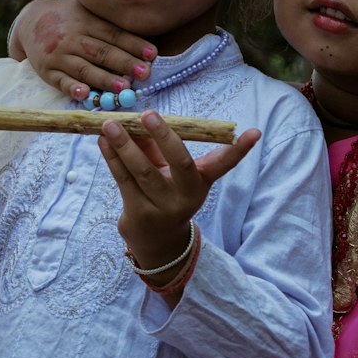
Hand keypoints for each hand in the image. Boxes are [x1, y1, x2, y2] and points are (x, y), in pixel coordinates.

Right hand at [10, 0, 155, 99]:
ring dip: (104, 79)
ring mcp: (58, 55)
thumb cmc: (70, 18)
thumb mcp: (87, 12)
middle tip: (145, 73)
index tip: (152, 54)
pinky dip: (72, 88)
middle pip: (101, 51)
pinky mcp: (47, 71)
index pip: (113, 34)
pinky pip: (61, 81)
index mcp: (86, 21)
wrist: (30, 19)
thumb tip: (143, 39)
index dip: (133, 44)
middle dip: (124, 63)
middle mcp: (72, 37)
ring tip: (123, 87)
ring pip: (84, 68)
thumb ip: (109, 24)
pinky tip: (84, 94)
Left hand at [99, 110, 259, 284]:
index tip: (255, 132)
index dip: (240, 149)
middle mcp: (186, 196)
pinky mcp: (138, 214)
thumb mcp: (171, 173)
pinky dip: (112, 157)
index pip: (225, 163)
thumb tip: (135, 119)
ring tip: (109, 123)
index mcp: (201, 182)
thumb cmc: (166, 193)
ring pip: (142, 171)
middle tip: (148, 114)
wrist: (156, 242)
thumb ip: (158, 148)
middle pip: (179, 163)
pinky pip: (123, 180)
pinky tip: (103, 140)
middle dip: (164, 137)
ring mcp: (162, 207)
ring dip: (124, 144)